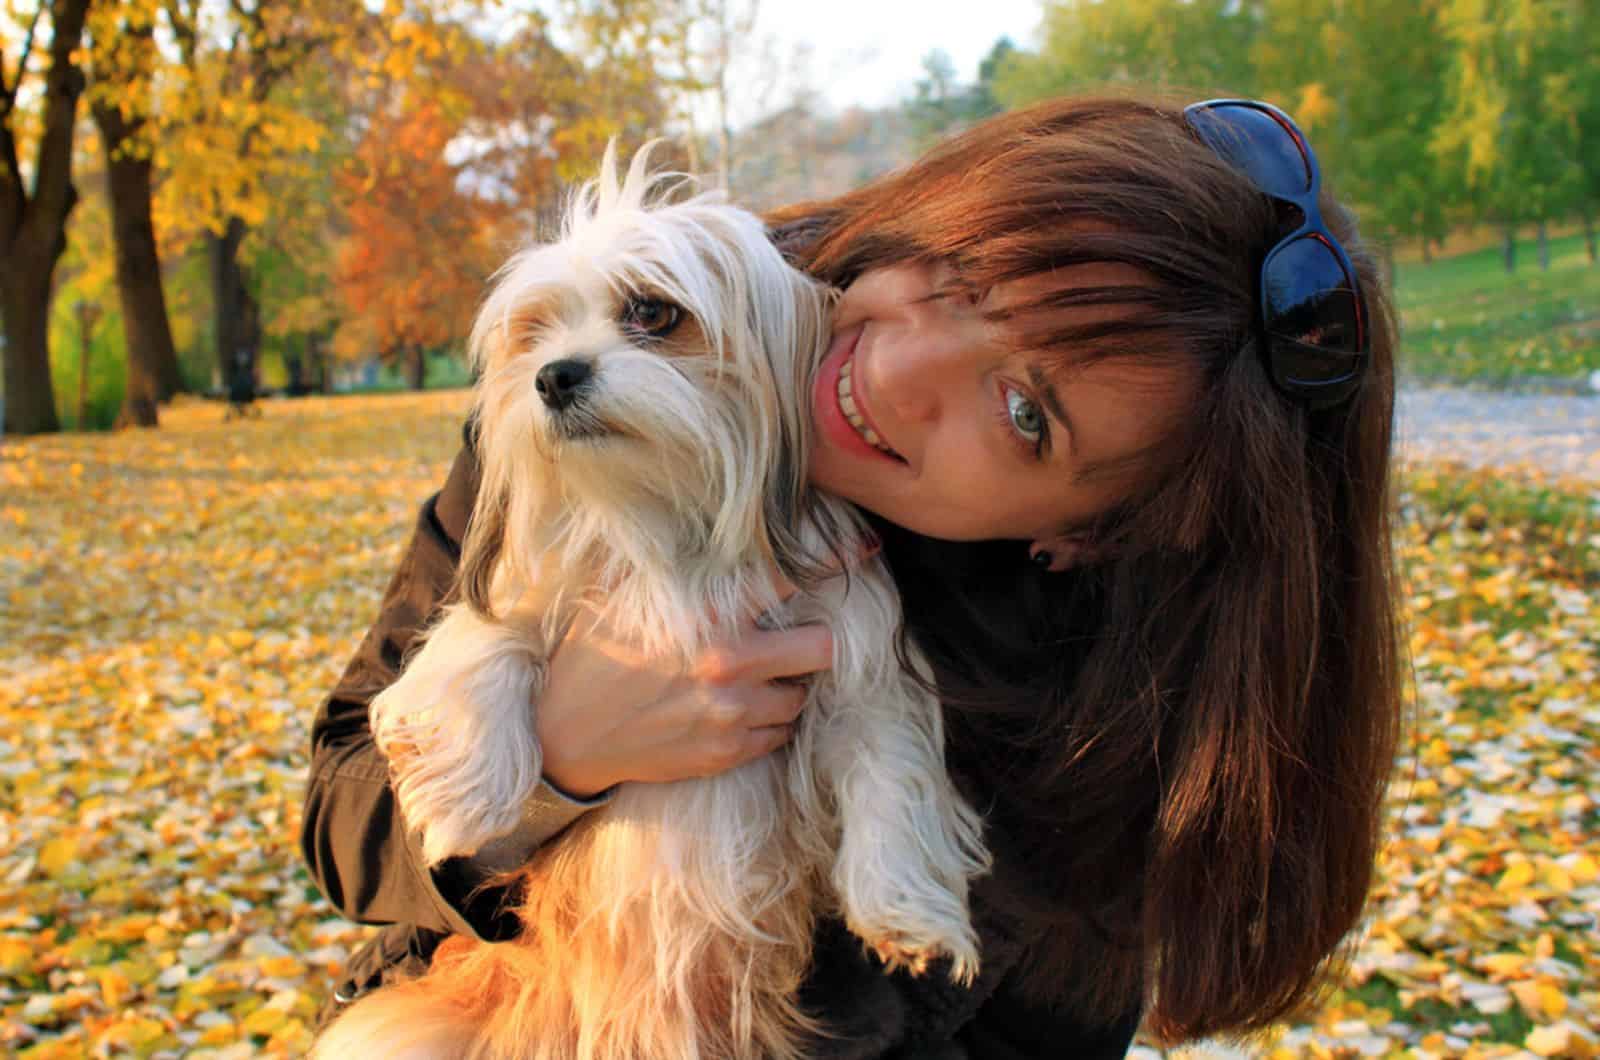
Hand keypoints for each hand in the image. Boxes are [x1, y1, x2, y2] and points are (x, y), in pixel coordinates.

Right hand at [533, 576, 832, 797]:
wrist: (566, 734)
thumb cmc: (592, 655)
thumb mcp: (623, 594)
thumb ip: (671, 562)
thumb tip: (701, 520)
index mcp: (709, 615)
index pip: (791, 578)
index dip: (833, 562)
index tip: (861, 550)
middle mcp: (730, 663)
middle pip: (824, 648)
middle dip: (819, 639)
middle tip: (801, 634)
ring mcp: (734, 713)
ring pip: (801, 696)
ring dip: (789, 684)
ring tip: (760, 676)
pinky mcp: (729, 752)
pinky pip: (779, 735)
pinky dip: (770, 721)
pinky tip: (742, 708)